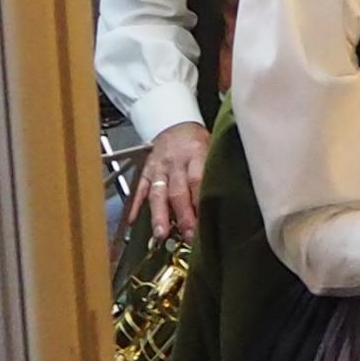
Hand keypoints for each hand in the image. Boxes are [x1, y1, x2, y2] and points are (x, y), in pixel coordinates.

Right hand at [130, 122, 209, 239]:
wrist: (175, 123)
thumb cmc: (198, 141)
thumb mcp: (212, 148)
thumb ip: (214, 171)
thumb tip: (226, 199)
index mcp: (195, 154)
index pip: (197, 181)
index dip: (200, 203)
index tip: (205, 223)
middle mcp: (175, 163)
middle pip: (178, 192)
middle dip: (183, 217)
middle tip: (188, 237)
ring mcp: (158, 168)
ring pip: (158, 194)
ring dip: (159, 215)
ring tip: (160, 234)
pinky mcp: (146, 171)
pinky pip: (140, 189)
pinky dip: (135, 205)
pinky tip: (133, 221)